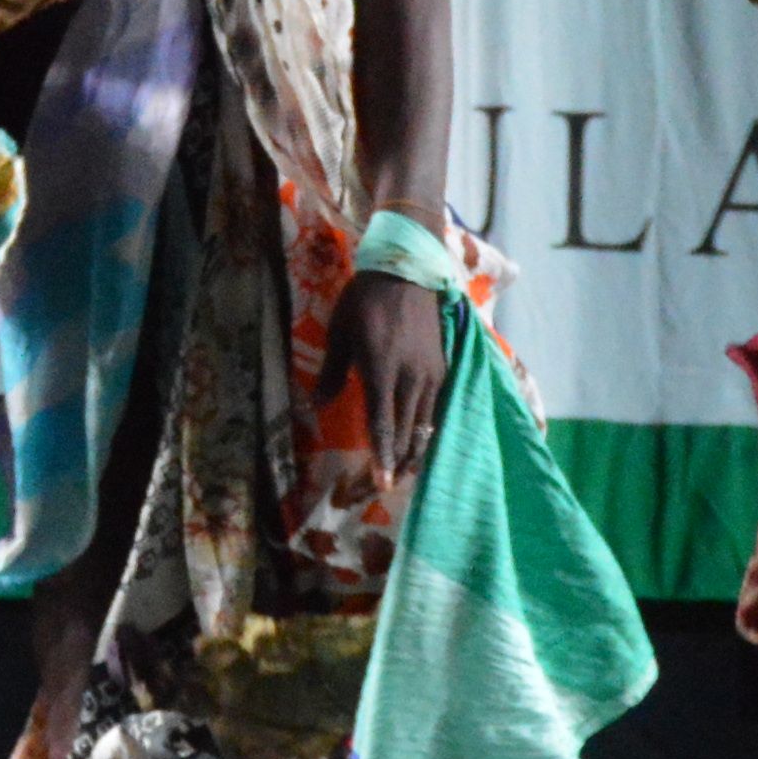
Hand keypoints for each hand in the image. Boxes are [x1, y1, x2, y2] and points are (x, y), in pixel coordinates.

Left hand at [330, 265, 449, 495]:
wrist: (406, 271)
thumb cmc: (364, 300)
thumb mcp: (340, 332)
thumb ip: (331, 373)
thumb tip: (315, 407)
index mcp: (382, 369)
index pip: (383, 424)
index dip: (382, 457)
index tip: (380, 484)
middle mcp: (411, 377)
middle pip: (407, 432)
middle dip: (398, 462)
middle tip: (387, 486)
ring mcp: (431, 373)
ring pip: (425, 424)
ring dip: (415, 451)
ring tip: (404, 473)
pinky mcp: (442, 368)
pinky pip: (436, 408)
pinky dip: (428, 429)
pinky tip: (421, 441)